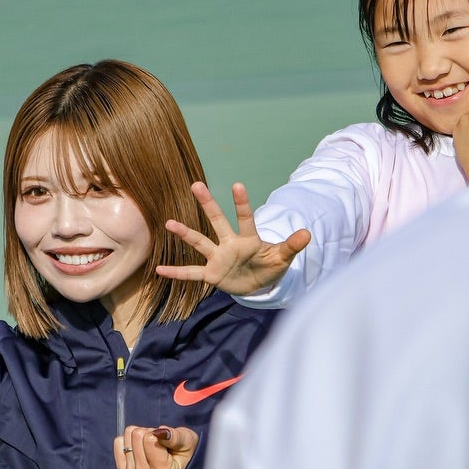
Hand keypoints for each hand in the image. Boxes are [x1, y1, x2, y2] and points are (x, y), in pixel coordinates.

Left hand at [114, 425, 199, 468]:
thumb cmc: (184, 453)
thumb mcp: (187, 442)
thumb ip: (175, 437)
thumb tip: (160, 432)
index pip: (149, 440)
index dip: (159, 434)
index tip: (166, 442)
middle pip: (137, 436)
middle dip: (149, 434)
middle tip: (159, 444)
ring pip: (127, 437)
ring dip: (140, 437)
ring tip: (152, 447)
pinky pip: (118, 443)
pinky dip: (129, 440)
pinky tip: (141, 449)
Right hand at [155, 182, 309, 296]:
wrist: (257, 284)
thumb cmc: (269, 266)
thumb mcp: (282, 257)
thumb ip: (292, 245)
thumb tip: (308, 233)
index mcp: (249, 239)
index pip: (246, 218)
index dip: (242, 204)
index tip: (238, 185)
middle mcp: (230, 244)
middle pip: (217, 221)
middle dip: (208, 204)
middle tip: (197, 185)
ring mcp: (218, 258)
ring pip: (200, 242)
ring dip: (185, 233)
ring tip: (169, 222)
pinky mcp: (211, 274)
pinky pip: (191, 272)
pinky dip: (176, 272)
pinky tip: (160, 269)